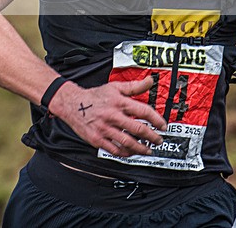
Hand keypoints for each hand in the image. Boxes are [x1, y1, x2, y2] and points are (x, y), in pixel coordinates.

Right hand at [48, 76, 167, 156]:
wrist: (72, 104)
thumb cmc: (95, 96)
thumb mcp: (115, 87)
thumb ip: (134, 86)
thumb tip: (150, 81)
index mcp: (120, 102)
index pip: (143, 111)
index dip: (156, 119)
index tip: (162, 126)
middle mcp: (113, 116)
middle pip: (138, 129)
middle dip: (152, 137)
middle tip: (158, 140)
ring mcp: (105, 129)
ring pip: (127, 142)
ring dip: (141, 148)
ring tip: (148, 150)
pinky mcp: (97, 139)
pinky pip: (114, 149)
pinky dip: (125, 153)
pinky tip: (131, 152)